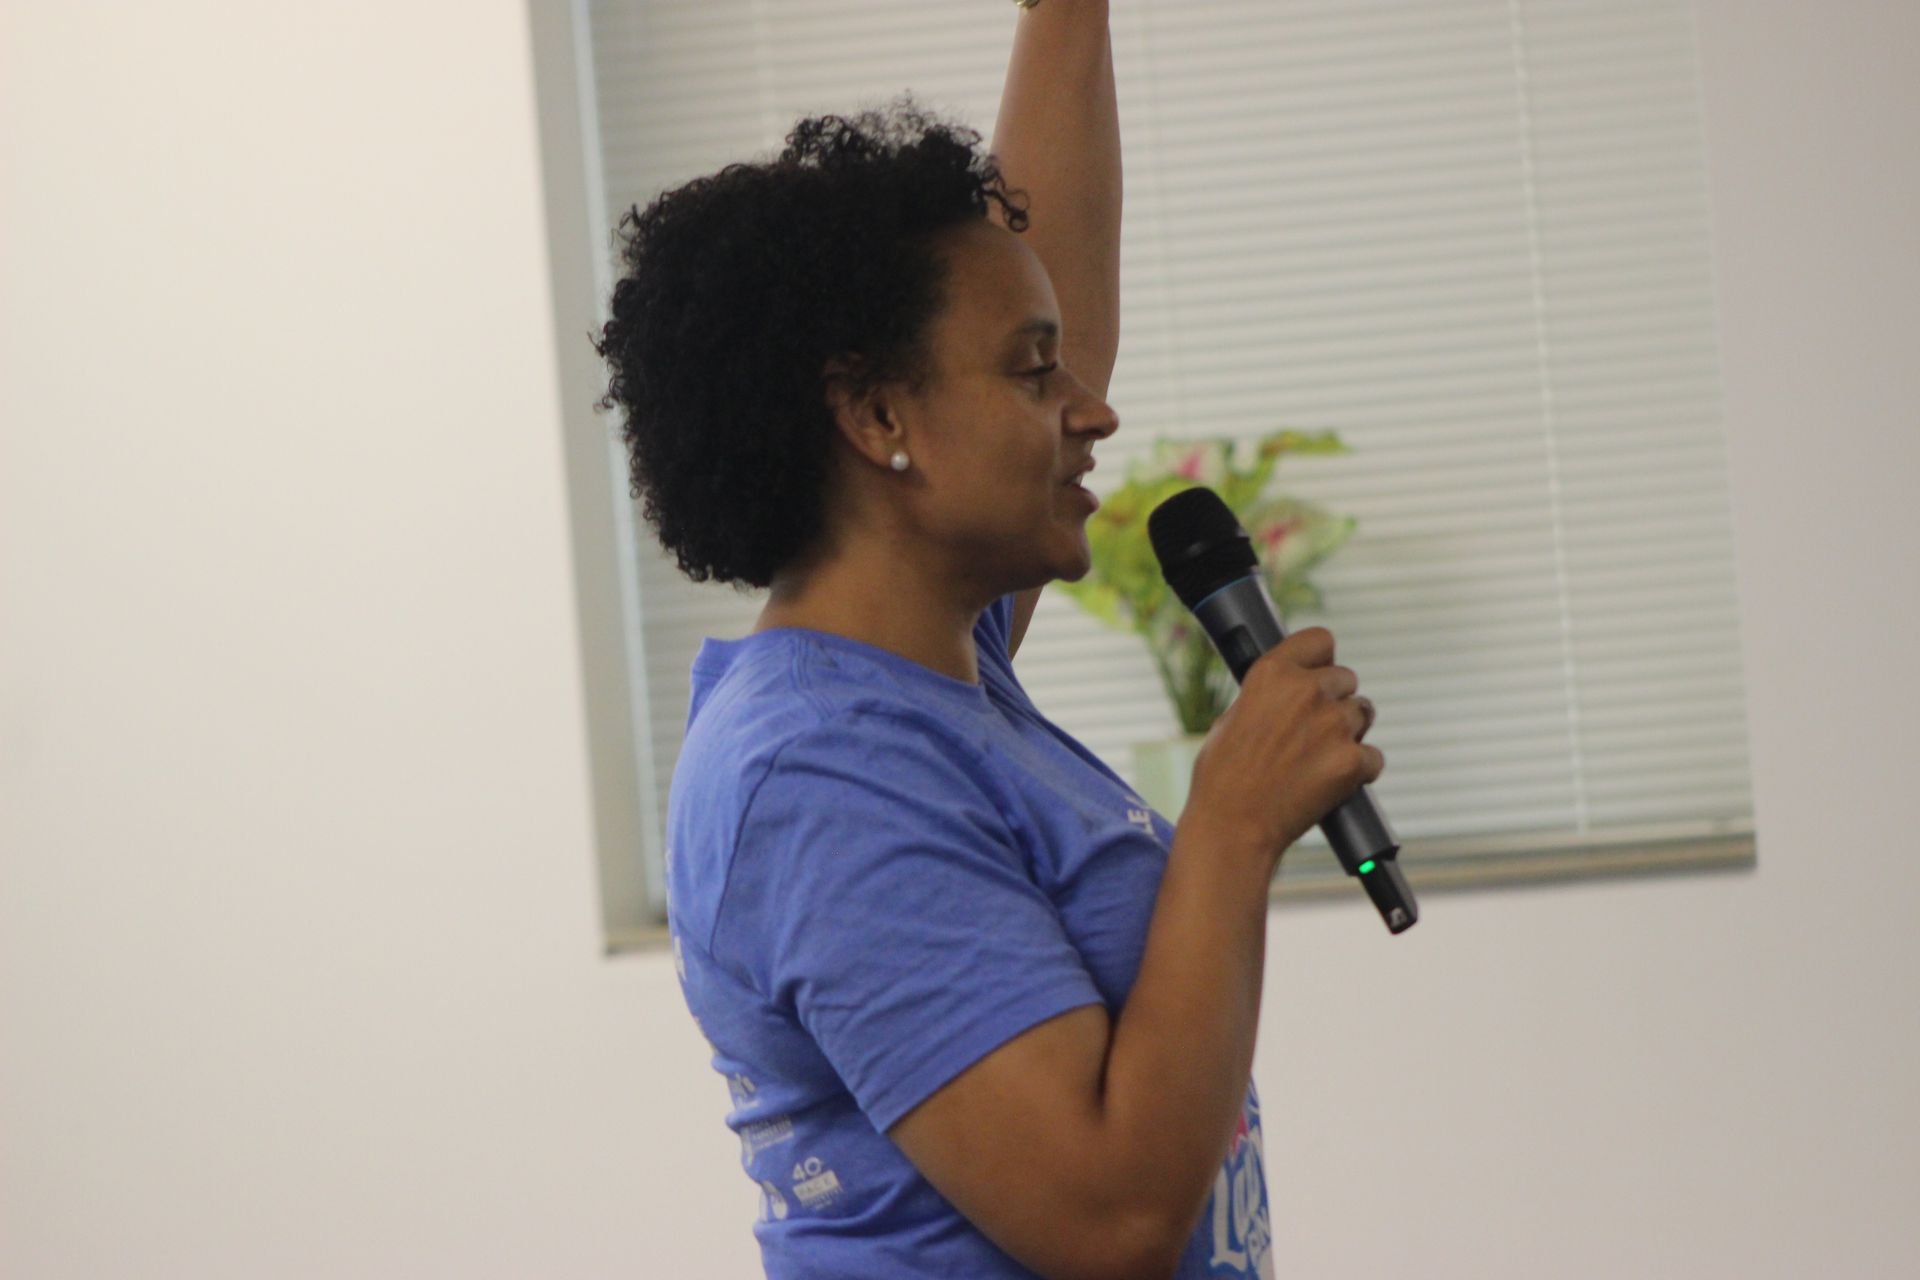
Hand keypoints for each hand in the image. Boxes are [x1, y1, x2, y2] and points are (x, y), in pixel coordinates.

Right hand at [1181, 627, 1382, 864]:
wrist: (1233, 827)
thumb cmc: (1222, 778)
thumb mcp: (1232, 718)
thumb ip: (1268, 696)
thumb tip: (1288, 692)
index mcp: (1272, 673)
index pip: (1320, 640)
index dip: (1321, 658)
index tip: (1318, 671)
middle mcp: (1306, 691)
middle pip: (1346, 679)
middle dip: (1334, 701)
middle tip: (1313, 730)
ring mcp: (1333, 725)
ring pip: (1363, 714)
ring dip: (1348, 733)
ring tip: (1318, 760)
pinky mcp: (1352, 761)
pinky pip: (1373, 757)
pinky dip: (1359, 770)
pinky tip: (1332, 783)